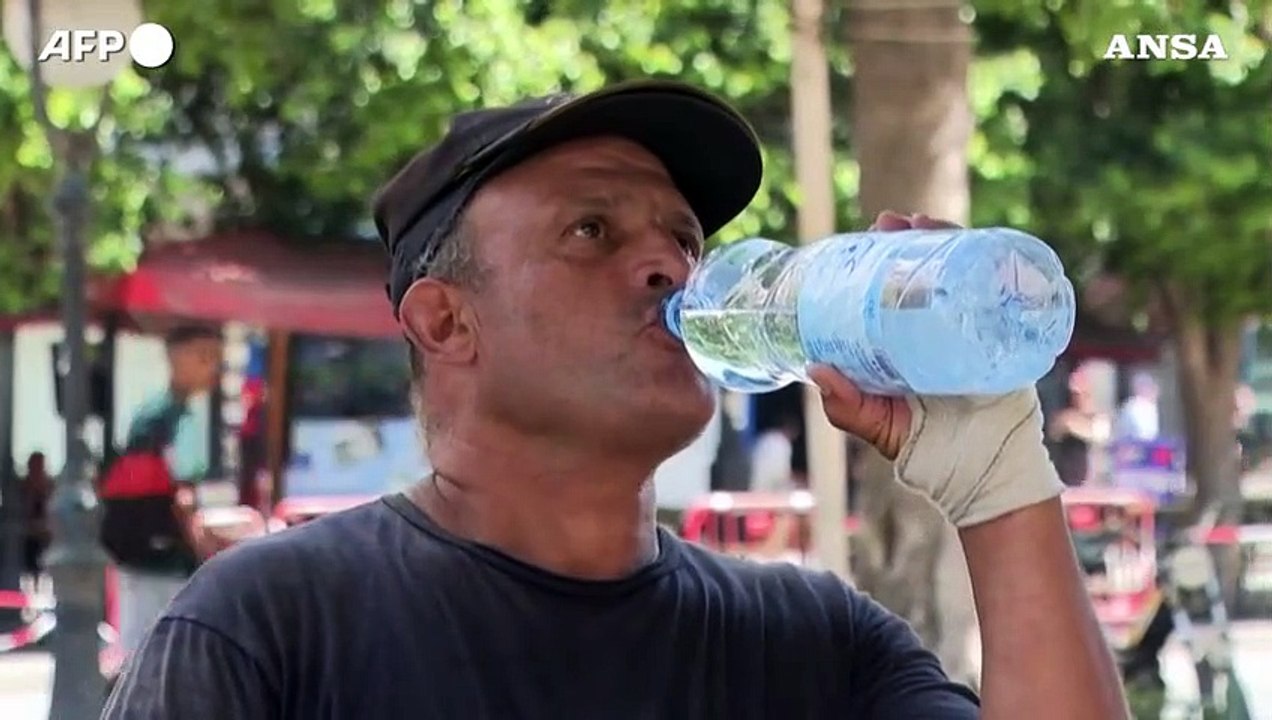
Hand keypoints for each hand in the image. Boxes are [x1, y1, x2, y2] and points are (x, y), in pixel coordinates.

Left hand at [808, 211, 1064, 527]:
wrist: (977, 468)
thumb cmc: (923, 445)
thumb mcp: (874, 422)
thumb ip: (845, 404)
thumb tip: (816, 367)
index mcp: (903, 339)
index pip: (891, 286)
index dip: (880, 258)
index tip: (867, 236)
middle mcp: (936, 327)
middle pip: (925, 269)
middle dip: (909, 238)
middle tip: (890, 222)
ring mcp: (971, 327)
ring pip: (960, 270)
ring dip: (945, 238)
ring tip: (924, 223)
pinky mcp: (1002, 335)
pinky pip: (998, 291)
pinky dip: (990, 261)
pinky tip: (975, 243)